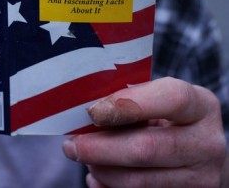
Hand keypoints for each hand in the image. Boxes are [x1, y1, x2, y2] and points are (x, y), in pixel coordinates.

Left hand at [62, 77, 225, 187]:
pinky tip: (98, 175)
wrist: (202, 152)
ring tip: (83, 158)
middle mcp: (206, 143)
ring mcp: (201, 177)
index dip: (126, 104)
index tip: (92, 111)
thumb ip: (132, 98)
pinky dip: (108, 187)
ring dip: (101, 170)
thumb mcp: (160, 99)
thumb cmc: (170, 118)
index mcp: (200, 105)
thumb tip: (89, 109)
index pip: (169, 99)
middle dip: (99, 147)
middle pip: (146, 148)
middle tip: (71, 145)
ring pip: (138, 181)